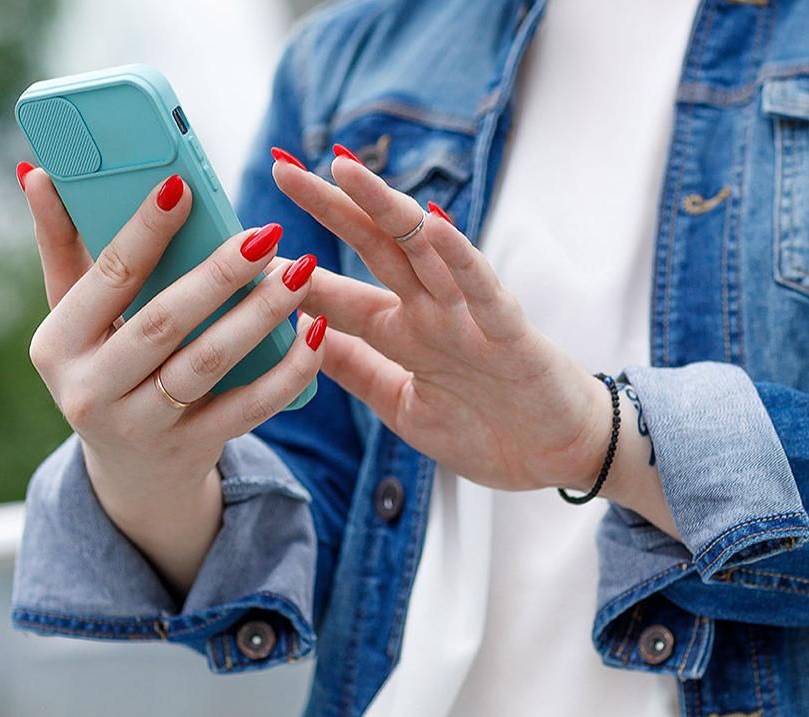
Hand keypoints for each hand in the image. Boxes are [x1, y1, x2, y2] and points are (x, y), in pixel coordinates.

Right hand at [18, 163, 325, 588]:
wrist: (130, 472)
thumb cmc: (104, 365)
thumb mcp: (72, 317)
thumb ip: (62, 246)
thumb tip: (39, 172)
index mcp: (57, 345)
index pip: (108, 278)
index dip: (145, 231)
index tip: (183, 185)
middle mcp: (91, 391)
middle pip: (164, 322)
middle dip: (218, 274)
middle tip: (264, 234)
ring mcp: (142, 426)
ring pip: (209, 364)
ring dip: (260, 315)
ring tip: (299, 274)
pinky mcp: (192, 449)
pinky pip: (248, 408)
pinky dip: (287, 370)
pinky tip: (315, 332)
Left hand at [270, 151, 611, 491]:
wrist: (560, 457)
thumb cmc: (489, 430)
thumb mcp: (401, 405)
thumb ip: (354, 368)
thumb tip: (296, 331)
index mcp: (403, 334)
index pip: (340, 289)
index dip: (296, 264)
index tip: (248, 237)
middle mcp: (432, 313)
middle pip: (374, 247)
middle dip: (329, 207)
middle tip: (282, 168)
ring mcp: (470, 317)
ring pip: (423, 249)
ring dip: (384, 208)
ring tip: (343, 170)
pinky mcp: (510, 332)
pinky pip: (484, 288)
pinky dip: (460, 256)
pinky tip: (433, 223)